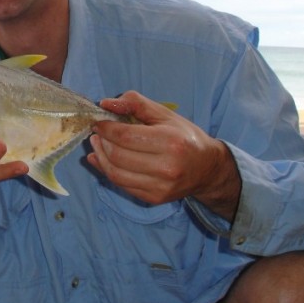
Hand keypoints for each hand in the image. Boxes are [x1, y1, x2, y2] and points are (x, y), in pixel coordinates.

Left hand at [88, 91, 239, 221]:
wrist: (207, 168)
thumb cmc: (184, 136)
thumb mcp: (164, 114)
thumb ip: (135, 104)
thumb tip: (104, 104)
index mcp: (170, 142)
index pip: (125, 136)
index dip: (105, 128)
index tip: (97, 122)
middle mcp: (166, 167)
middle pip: (118, 156)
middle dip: (101, 142)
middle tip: (96, 133)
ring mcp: (160, 187)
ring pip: (115, 174)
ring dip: (100, 157)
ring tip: (97, 144)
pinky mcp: (153, 198)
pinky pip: (122, 185)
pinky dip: (107, 171)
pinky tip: (102, 160)